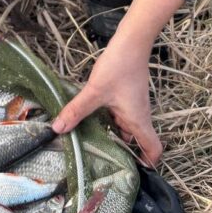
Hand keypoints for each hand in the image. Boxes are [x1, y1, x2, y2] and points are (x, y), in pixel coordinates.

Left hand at [52, 31, 162, 165]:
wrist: (131, 42)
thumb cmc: (119, 67)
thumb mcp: (95, 92)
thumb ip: (77, 110)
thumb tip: (58, 129)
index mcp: (138, 120)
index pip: (153, 148)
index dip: (148, 163)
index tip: (134, 171)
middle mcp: (139, 115)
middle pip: (136, 140)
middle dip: (122, 150)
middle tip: (102, 161)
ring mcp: (134, 104)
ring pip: (126, 126)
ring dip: (113, 133)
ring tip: (92, 141)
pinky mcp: (127, 94)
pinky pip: (121, 114)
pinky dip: (110, 119)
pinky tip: (92, 117)